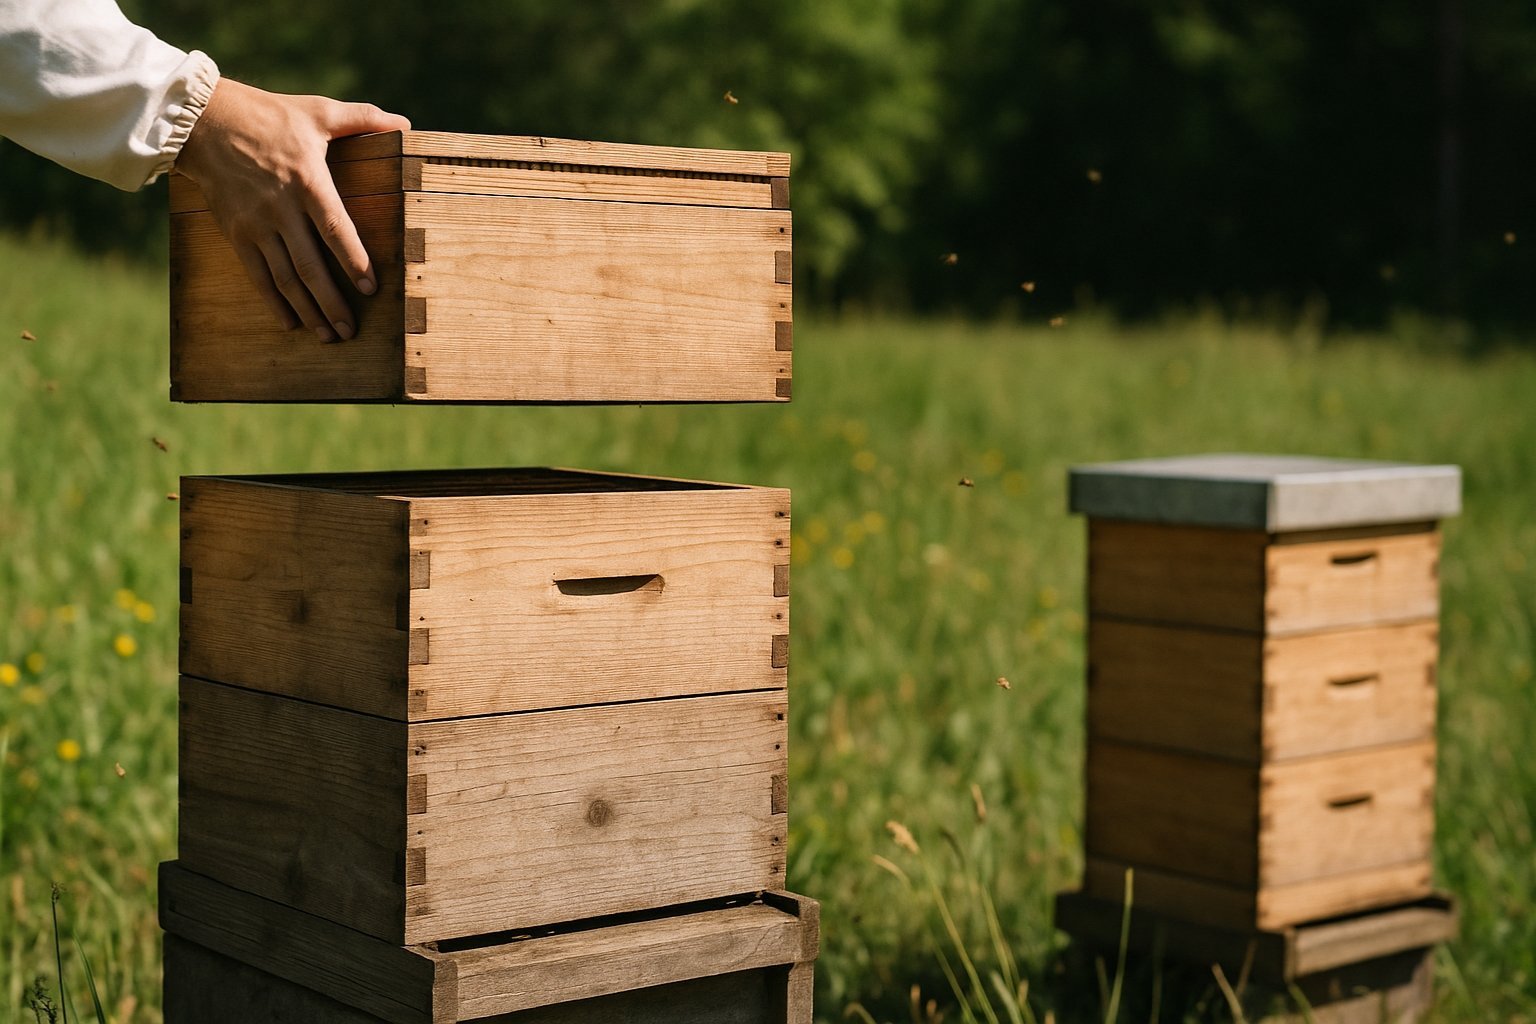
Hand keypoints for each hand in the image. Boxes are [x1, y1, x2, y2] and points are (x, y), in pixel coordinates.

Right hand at [175, 79, 410, 338]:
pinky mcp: (235, 232)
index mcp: (307, 180)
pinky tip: (290, 323)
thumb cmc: (268, 115)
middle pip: (310, 265)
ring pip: (284, 276)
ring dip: (307, 309)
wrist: (203, 121)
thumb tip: (405, 123)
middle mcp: (280, 208)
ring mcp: (256, 224)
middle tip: (350, 330)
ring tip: (328, 335)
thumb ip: (363, 118)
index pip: (335, 229)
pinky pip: (256, 274)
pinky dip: (273, 301)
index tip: (370, 288)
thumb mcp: (318, 112)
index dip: (353, 260)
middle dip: (331, 302)